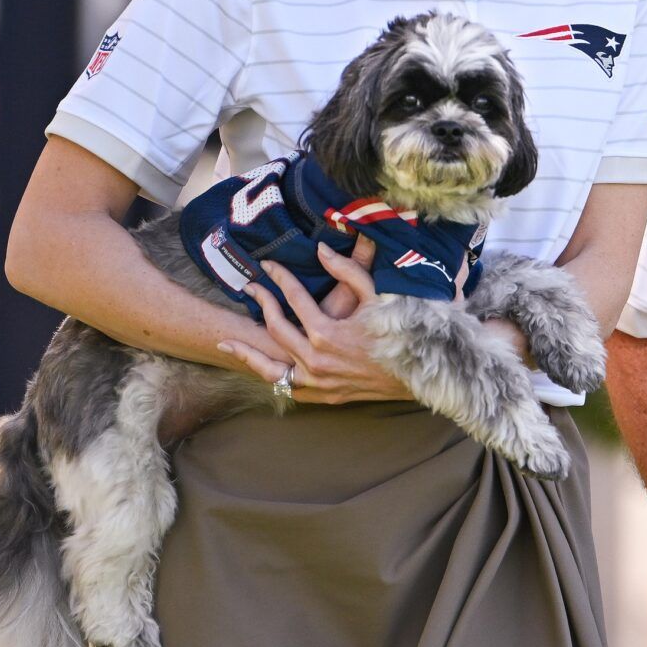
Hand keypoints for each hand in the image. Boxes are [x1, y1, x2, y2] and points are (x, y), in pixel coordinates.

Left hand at [218, 242, 411, 403]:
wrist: (420, 375)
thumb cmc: (401, 332)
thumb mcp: (378, 296)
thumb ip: (348, 270)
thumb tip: (320, 249)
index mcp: (326, 332)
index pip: (293, 298)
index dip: (279, 277)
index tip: (268, 265)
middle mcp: (315, 359)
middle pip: (275, 328)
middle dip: (261, 303)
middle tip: (250, 287)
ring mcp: (317, 382)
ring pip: (270, 368)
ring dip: (247, 354)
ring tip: (226, 344)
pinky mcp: (323, 396)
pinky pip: (289, 389)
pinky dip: (273, 379)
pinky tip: (262, 370)